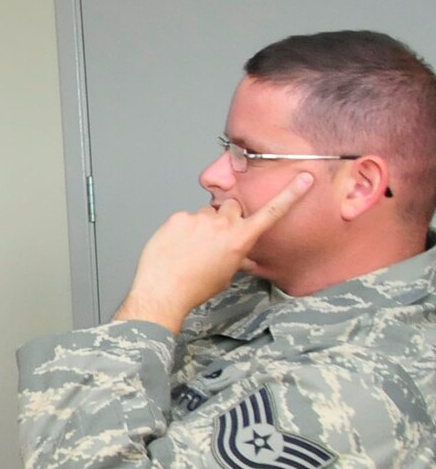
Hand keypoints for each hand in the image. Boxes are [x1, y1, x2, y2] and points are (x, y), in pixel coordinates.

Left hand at [113, 172, 313, 330]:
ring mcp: (199, 218)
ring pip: (205, 213)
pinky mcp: (178, 217)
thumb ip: (237, 258)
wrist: (164, 290)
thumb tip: (244, 259)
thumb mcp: (226, 274)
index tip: (303, 178)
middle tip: (214, 236)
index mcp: (240, 239)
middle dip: (226, 216)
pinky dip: (181, 229)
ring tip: (190, 246)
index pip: (271, 212)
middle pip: (231, 207)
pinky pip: (184, 218)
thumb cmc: (195, 287)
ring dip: (202, 224)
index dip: (290, 194)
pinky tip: (176, 244)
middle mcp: (223, 224)